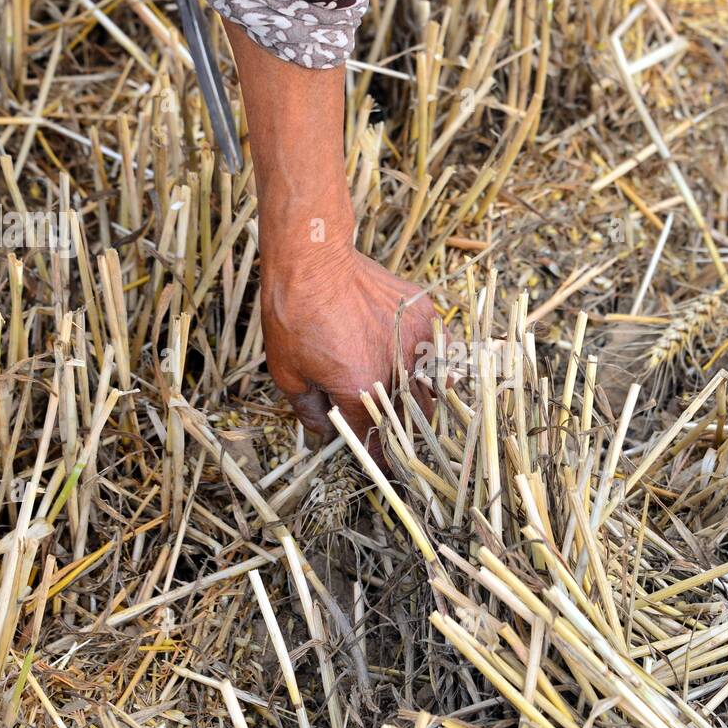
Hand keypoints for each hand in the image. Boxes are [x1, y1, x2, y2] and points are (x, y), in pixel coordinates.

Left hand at [260, 243, 436, 458]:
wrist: (313, 260)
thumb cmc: (294, 314)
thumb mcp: (288, 372)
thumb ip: (311, 411)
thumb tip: (324, 431)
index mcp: (361, 390)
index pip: (375, 438)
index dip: (378, 456)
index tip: (383, 467)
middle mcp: (396, 370)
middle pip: (410, 417)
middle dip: (404, 432)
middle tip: (397, 436)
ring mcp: (416, 340)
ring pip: (436, 387)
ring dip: (425, 401)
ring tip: (414, 404)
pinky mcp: (425, 315)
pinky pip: (439, 350)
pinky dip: (433, 362)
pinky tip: (420, 364)